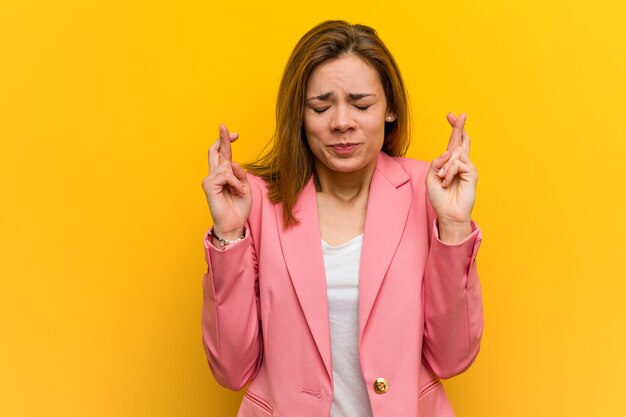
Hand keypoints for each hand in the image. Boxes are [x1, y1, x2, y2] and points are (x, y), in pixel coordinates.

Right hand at [201, 124, 251, 239]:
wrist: (234, 224)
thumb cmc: (239, 208)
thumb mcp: (245, 188)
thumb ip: (240, 175)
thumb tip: (233, 163)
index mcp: (224, 174)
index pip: (223, 154)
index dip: (227, 142)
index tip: (235, 133)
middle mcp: (214, 175)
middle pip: (214, 151)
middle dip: (221, 139)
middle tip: (224, 127)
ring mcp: (210, 180)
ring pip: (225, 166)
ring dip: (238, 179)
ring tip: (240, 191)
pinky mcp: (208, 186)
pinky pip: (226, 176)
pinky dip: (235, 183)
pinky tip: (237, 192)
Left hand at [426, 113, 477, 240]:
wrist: (447, 213)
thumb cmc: (440, 197)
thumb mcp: (431, 177)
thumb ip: (437, 162)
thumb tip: (449, 152)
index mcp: (450, 162)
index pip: (453, 142)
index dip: (454, 128)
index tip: (451, 116)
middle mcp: (461, 163)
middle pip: (462, 140)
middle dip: (459, 127)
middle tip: (460, 115)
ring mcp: (468, 167)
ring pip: (455, 154)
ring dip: (444, 167)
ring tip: (443, 180)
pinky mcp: (472, 173)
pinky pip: (457, 163)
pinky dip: (449, 172)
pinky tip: (448, 183)